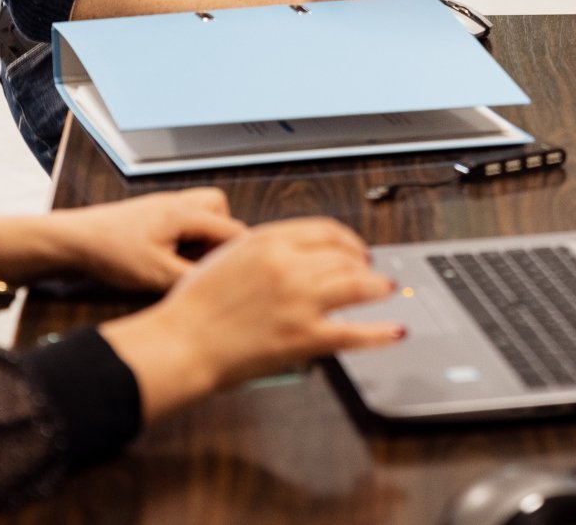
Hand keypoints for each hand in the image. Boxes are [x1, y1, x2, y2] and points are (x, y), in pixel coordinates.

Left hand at [0, 189, 244, 291]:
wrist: (73, 240)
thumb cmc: (111, 253)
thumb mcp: (157, 275)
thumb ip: (195, 278)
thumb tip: (225, 287)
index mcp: (186, 214)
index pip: (234, 230)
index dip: (243, 256)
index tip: (247, 278)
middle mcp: (180, 203)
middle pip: (223, 213)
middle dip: (222, 240)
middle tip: (208, 267)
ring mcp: (166, 206)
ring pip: (204, 215)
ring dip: (203, 239)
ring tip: (187, 264)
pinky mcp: (153, 215)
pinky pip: (184, 222)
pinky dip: (185, 240)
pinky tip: (169, 260)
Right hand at [98, 217, 401, 420]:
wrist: (181, 343)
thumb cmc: (194, 306)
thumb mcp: (228, 257)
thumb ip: (265, 249)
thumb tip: (295, 253)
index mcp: (269, 241)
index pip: (325, 231)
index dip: (347, 240)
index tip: (354, 248)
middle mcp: (289, 266)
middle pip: (345, 256)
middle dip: (363, 262)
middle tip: (371, 270)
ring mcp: (300, 301)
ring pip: (357, 286)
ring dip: (378, 286)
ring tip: (386, 288)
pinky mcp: (304, 337)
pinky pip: (353, 333)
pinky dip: (380, 333)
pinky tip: (393, 331)